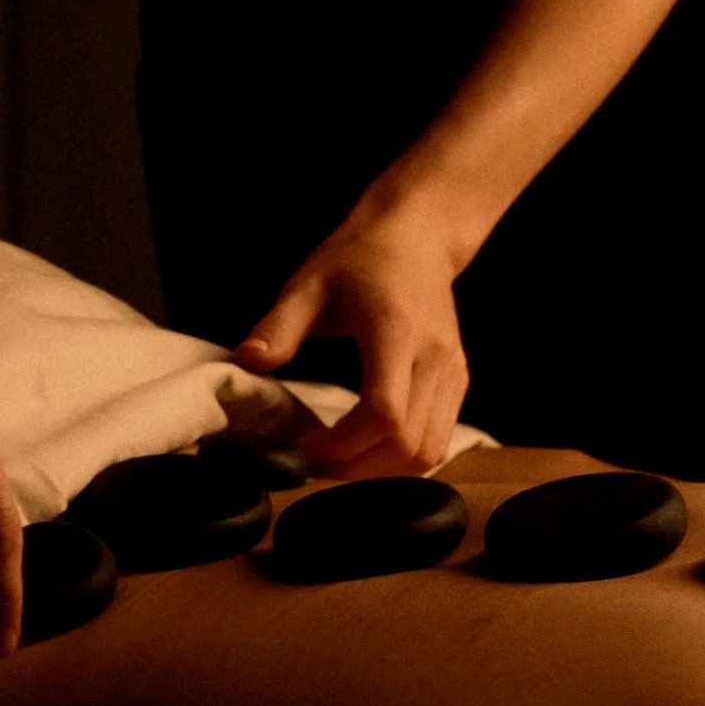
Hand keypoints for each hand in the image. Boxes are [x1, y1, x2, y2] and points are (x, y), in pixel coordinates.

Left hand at [237, 196, 472, 475]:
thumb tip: (247, 362)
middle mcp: (435, 358)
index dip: (343, 446)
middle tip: (312, 463)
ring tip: (338, 460)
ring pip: (428, 453)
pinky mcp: (457, 381)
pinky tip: (366, 447)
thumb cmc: (360, 256)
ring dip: (381, 470)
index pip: (383, 412)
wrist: (417, 235)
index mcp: (397, 332)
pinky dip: (400, 457)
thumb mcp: (308, 283)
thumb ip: (279, 326)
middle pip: (408, 445)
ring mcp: (453, 372)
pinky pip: (437, 440)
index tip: (304, 447)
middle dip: (356, 467)